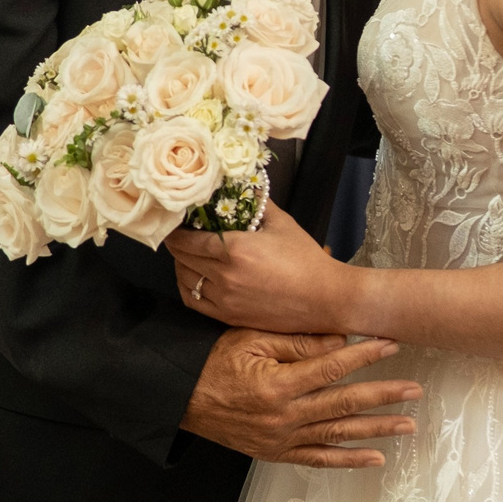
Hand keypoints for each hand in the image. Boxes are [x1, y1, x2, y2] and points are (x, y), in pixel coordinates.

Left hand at [171, 209, 362, 333]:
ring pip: (184, 279)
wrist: (325, 299)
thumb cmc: (306, 260)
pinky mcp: (229, 317)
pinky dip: (187, 286)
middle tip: (181, 232)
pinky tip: (193, 276)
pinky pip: (194, 301)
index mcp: (235, 249)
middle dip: (177, 243)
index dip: (177, 228)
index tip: (177, 220)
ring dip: (181, 264)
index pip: (187, 238)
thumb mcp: (282, 224)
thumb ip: (257, 203)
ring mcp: (225, 299)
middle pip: (181, 257)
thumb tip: (244, 185)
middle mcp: (224, 275)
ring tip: (188, 253)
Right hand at [179, 328, 421, 466]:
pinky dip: (347, 460)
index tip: (392, 345)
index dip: (365, 356)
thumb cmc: (214, 361)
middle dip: (383, 396)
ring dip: (376, 430)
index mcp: (278, 384)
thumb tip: (341, 341)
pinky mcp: (276, 454)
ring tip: (407, 425)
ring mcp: (281, 439)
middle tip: (414, 390)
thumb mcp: (250, 339)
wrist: (181, 398)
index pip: (332, 368)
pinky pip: (318, 459)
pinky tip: (375, 458)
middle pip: (344, 405)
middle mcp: (284, 416)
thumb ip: (297, 342)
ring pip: (338, 435)